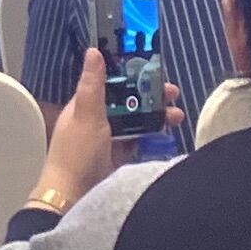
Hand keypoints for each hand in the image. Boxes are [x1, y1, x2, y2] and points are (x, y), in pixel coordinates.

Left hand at [32, 51, 185, 216]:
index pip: (110, 83)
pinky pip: (139, 141)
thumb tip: (94, 51)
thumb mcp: (86, 115)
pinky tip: (167, 132)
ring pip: (135, 121)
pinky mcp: (119, 158)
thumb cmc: (77, 155)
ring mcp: (108, 140)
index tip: (152, 70)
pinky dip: (152, 136)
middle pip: (127, 102)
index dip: (131, 75)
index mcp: (84, 106)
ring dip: (155, 115)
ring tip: (177, 114)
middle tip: (173, 94)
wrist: (73, 198)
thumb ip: (92, 85)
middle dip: (150, 96)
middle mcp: (96, 120)